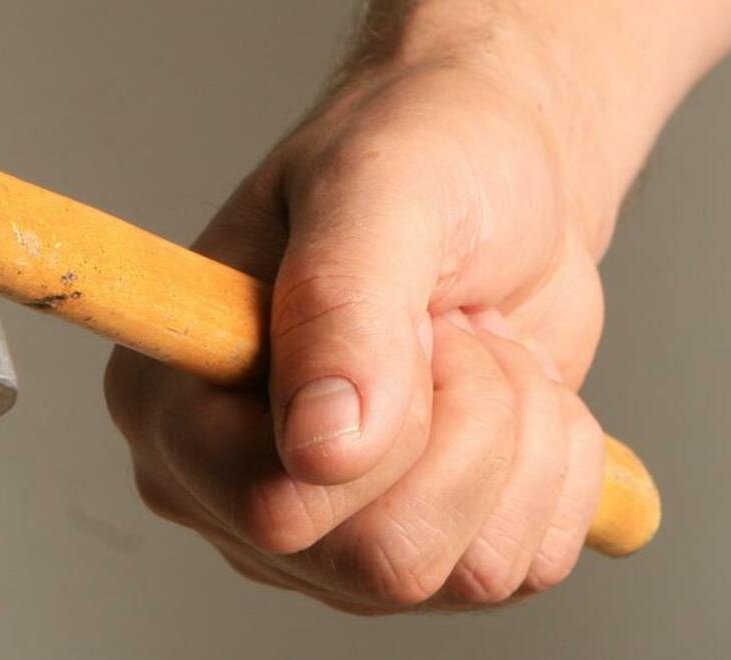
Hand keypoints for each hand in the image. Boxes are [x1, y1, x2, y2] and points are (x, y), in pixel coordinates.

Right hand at [104, 48, 611, 612]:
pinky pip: (524, 569)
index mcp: (172, 401)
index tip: (417, 324)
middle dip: (469, 429)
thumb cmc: (419, 156)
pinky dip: (558, 470)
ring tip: (477, 348)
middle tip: (453, 329)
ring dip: (519, 440)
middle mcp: (228, 489)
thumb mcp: (377, 190)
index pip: (269, 506)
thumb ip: (340, 306)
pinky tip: (514, 394)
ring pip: (464, 573)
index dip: (381, 436)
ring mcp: (325, 537)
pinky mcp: (417, 552)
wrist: (501, 181)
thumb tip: (323, 449)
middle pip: (379, 560)